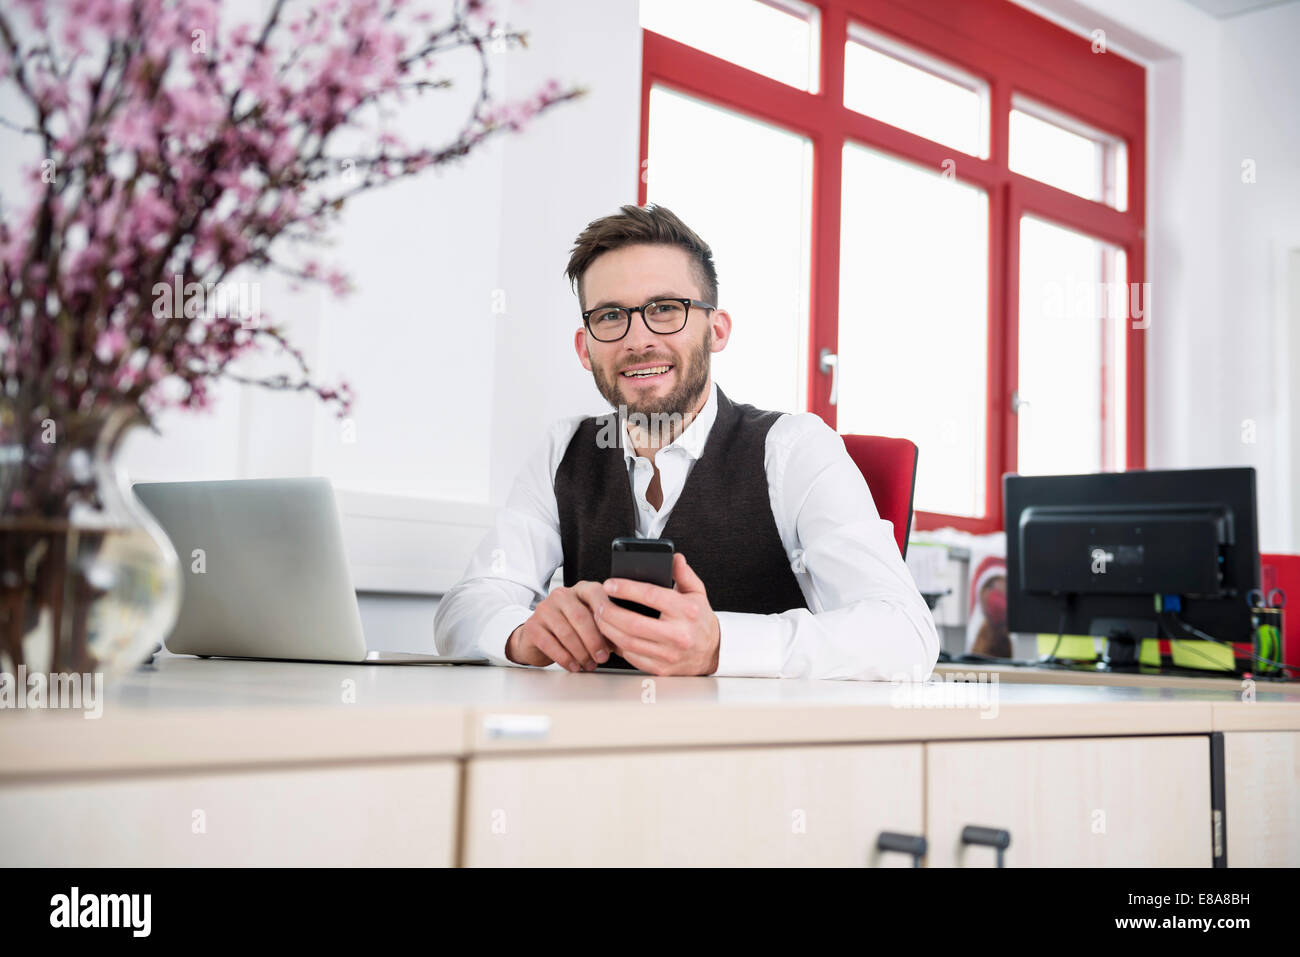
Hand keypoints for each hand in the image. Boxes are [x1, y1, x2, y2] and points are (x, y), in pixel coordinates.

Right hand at [506, 582, 613, 671]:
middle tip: (602, 658)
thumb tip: (626, 640)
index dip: (607, 613)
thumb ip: (607, 627)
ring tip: (589, 665)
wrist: (539, 637)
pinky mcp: (533, 626)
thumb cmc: (572, 629)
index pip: (596, 594)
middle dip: (594, 641)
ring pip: (566, 632)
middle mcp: (562, 595)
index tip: (617, 632)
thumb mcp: (592, 624)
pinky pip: (550, 644)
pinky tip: (573, 666)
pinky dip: (565, 658)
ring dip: (580, 653)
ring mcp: (545, 608)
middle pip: (580, 616)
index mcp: (581, 589)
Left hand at [595, 553, 720, 675]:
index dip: (626, 589)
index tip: (610, 584)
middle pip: (633, 623)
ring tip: (600, 616)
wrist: (712, 652)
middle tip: (599, 602)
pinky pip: (631, 656)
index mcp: (686, 611)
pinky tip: (611, 633)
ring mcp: (668, 654)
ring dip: (608, 628)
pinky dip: (617, 644)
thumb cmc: (700, 620)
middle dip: (609, 611)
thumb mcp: (697, 592)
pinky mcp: (660, 668)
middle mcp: (678, 634)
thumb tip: (674, 558)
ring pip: (628, 641)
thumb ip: (684, 573)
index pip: (651, 596)